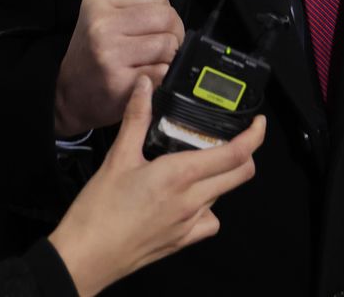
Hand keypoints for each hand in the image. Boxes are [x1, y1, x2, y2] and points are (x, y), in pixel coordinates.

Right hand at [48, 76, 265, 295]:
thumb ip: (136, 118)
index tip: (258, 123)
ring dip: (222, 177)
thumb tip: (144, 86)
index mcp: (179, 175)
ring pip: (223, 195)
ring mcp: (189, 224)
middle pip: (240, 175)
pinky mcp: (182, 241)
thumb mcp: (118, 157)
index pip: (234, 154)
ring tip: (203, 163)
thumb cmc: (99, 212)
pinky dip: (208, 207)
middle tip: (238, 139)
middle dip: (246, 154)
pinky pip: (209, 222)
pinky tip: (191, 199)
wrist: (85, 257)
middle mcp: (191, 201)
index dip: (254, 137)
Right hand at [54, 0, 184, 134]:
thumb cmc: (92, 55)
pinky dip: (163, 76)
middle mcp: (101, 25)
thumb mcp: (102, 17)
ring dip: (169, 56)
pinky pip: (164, 72)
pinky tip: (147, 77)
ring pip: (169, 45)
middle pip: (167, 18)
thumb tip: (174, 18)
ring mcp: (109, 54)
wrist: (68, 95)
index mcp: (98, 1)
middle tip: (162, 45)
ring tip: (152, 61)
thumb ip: (136, 8)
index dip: (164, 10)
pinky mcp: (120, 82)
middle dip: (173, 32)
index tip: (154, 25)